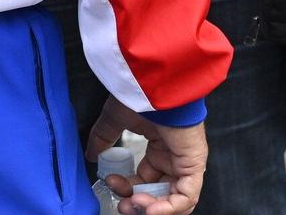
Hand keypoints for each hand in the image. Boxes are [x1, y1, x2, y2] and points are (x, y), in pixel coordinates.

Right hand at [86, 97, 208, 214]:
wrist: (154, 82)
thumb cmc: (140, 92)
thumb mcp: (115, 119)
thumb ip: (103, 137)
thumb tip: (91, 154)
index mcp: (160, 147)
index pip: (147, 179)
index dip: (128, 188)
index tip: (111, 183)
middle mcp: (174, 156)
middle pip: (161, 193)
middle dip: (140, 204)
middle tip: (123, 206)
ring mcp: (186, 161)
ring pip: (175, 199)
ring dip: (153, 208)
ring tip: (135, 205)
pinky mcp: (194, 163)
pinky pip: (186, 196)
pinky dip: (169, 208)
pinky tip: (150, 208)